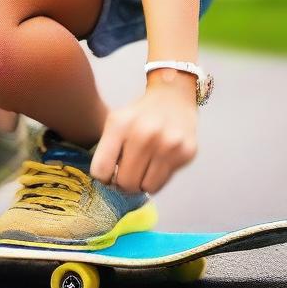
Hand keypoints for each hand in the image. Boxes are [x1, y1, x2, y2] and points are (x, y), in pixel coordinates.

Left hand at [90, 73, 197, 194]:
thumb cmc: (138, 116)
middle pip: (124, 182)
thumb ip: (107, 150)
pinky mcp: (185, 153)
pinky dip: (154, 181)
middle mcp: (143, 134)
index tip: (106, 175)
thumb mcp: (116, 123)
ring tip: (140, 169)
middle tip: (124, 174)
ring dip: (139, 183)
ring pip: (144, 187)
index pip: (101, 168)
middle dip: (121, 183)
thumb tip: (105, 183)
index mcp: (119, 124)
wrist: (172, 99)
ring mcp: (166, 144)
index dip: (102, 177)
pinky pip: (161, 184)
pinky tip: (154, 166)